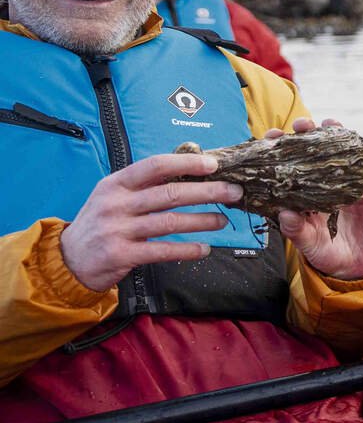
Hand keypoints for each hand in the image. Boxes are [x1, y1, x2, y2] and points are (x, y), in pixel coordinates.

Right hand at [59, 153, 243, 291]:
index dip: (187, 163)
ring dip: (203, 221)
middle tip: (233, 192)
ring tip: (223, 220)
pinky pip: (162, 250)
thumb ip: (144, 185)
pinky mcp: (121, 254)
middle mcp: (116, 204)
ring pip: (171, 222)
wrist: (68, 259)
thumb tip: (190, 172)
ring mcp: (117, 229)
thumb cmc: (100, 223)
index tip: (213, 164)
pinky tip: (204, 249)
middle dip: (208, 192)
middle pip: (171, 194)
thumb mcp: (113, 196)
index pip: (155, 166)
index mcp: (116, 184)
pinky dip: (187, 249)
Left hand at [266, 118, 362, 280]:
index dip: (279, 152)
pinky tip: (354, 139)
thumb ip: (297, 231)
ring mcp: (345, 186)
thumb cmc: (328, 256)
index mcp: (301, 197)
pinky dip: (361, 153)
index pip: (286, 168)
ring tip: (325, 123)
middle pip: (311, 155)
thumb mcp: (309, 246)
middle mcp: (321, 186)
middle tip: (299, 125)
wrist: (362, 267)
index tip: (270, 138)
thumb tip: (284, 214)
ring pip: (338, 155)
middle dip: (305, 136)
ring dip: (332, 137)